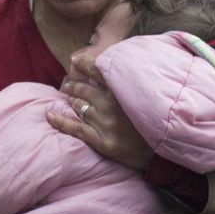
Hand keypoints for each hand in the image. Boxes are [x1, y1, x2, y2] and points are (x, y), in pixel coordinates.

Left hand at [47, 50, 152, 170]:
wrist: (165, 153)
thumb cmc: (158, 120)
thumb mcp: (149, 95)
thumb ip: (131, 82)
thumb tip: (113, 70)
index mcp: (124, 90)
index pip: (97, 70)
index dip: (83, 63)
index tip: (74, 61)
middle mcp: (112, 105)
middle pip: (83, 90)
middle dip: (73, 86)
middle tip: (68, 85)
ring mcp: (105, 124)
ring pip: (79, 107)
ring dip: (70, 100)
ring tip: (67, 98)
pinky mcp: (102, 141)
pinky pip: (75, 128)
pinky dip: (59, 121)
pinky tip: (49, 115)